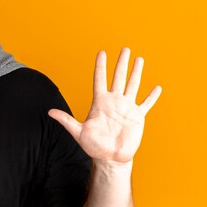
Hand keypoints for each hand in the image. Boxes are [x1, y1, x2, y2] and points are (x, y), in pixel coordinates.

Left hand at [48, 48, 161, 165]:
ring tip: (139, 59)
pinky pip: (146, 104)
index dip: (100, 66)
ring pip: (133, 85)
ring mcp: (126, 108)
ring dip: (136, 72)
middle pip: (118, 77)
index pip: (100, 79)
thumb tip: (49, 112)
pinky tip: (157, 87)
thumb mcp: (78, 132)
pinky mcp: (137, 117)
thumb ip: (66, 120)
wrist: (110, 158)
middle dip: (121, 63)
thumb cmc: (93, 146)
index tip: (102, 52)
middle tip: (125, 49)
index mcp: (100, 103)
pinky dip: (152, 96)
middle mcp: (114, 102)